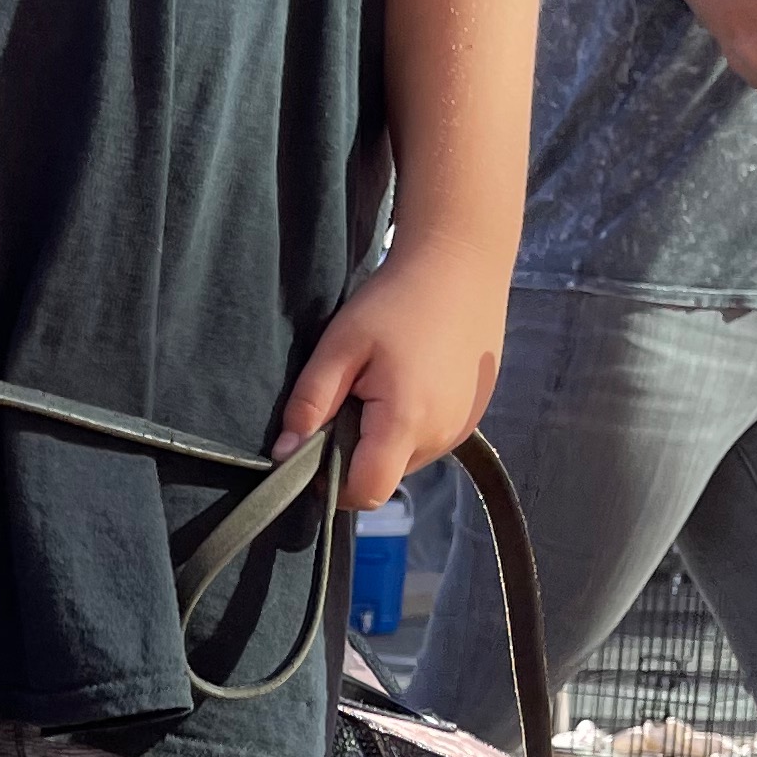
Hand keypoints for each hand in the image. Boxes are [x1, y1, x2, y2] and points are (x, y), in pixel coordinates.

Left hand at [278, 238, 511, 510]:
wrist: (463, 263)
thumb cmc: (397, 299)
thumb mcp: (341, 346)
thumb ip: (309, 403)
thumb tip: (284, 453)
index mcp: (405, 423)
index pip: (365, 492)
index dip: (333, 484)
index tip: (316, 449)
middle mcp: (441, 437)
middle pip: (383, 477)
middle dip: (356, 454)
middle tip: (349, 398)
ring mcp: (461, 429)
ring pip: (405, 461)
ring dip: (383, 439)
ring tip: (381, 384)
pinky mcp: (472, 418)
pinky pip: (429, 441)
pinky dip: (410, 426)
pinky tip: (407, 382)